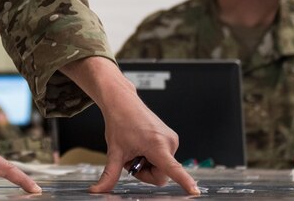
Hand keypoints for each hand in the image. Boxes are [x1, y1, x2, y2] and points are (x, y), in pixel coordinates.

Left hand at [59, 56, 198, 194]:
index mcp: (157, 145)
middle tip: (131, 157)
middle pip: (161, 175)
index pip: (173, 169)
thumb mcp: (114, 152)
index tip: (195, 191)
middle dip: (144, 172)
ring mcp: (171, 139)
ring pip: (162, 167)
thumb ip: (109, 175)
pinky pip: (164, 159)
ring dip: (147, 164)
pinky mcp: (171, 138)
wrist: (123, 102)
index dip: (185, 182)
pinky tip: (142, 146)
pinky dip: (152, 157)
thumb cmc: (120, 121)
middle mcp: (169, 142)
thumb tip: (98, 191)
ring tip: (136, 149)